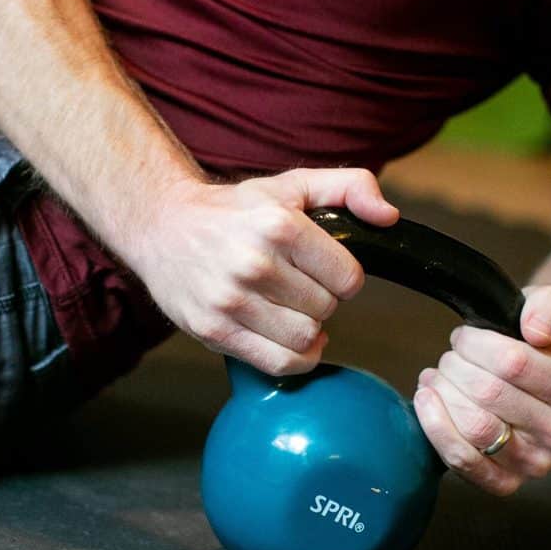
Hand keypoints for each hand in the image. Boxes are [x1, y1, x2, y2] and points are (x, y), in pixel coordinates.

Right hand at [127, 167, 398, 374]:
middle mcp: (254, 264)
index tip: (326, 270)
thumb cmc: (234, 210)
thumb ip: (350, 187)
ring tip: (291, 310)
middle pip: (326, 309)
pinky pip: (279, 364)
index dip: (344, 277)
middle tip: (300, 287)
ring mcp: (231, 301)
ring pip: (305, 338)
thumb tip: (388, 217)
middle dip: (322, 300)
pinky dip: (296, 358)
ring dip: (308, 330)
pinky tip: (291, 339)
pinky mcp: (214, 331)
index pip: (348, 278)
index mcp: (279, 226)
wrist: (163, 227)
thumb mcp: (292, 185)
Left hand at [412, 284, 550, 495]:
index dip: (476, 344)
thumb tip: (536, 330)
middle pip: (488, 393)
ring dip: (443, 393)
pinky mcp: (505, 484)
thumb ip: (548, 306)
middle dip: (456, 366)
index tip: (465, 337)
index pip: (513, 362)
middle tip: (451, 357)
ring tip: (438, 377)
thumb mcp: (546, 314)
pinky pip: (462, 460)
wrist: (534, 391)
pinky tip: (427, 401)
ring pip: (472, 426)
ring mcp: (536, 464)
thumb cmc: (533, 348)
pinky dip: (435, 427)